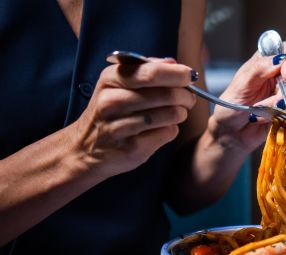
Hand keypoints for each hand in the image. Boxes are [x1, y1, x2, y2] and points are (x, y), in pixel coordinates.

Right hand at [69, 58, 196, 177]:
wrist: (85, 149)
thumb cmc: (111, 111)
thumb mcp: (119, 83)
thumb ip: (146, 70)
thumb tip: (174, 63)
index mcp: (111, 79)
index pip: (154, 72)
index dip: (178, 75)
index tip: (189, 76)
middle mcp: (112, 101)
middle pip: (167, 94)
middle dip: (185, 95)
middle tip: (189, 99)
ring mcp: (120, 126)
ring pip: (171, 114)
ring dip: (180, 113)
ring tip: (177, 113)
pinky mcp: (132, 148)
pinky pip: (167, 133)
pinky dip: (171, 130)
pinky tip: (162, 128)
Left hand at [207, 41, 285, 152]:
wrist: (230, 132)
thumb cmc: (231, 106)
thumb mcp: (241, 84)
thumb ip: (261, 69)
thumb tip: (282, 59)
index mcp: (268, 61)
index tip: (285, 75)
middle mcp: (280, 74)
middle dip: (283, 91)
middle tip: (265, 102)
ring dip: (277, 106)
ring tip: (258, 111)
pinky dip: (279, 116)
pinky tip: (264, 118)